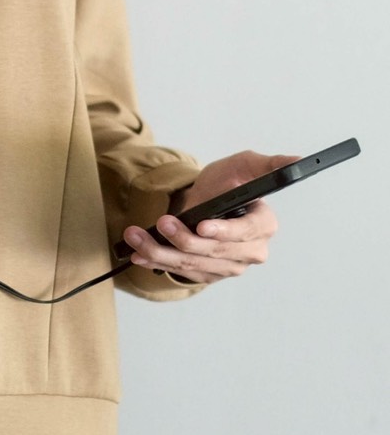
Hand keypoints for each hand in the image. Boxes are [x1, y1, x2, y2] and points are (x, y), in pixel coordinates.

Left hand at [121, 150, 294, 284]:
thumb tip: (298, 160)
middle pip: (215, 251)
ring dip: (161, 251)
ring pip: (194, 263)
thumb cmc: (225, 182)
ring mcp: (230, 266)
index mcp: (264, 225)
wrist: (202, 199)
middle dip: (183, 238)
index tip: (202, 225)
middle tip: (160, 221)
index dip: (225, 231)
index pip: (247, 232)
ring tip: (135, 237)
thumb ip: (268, 164)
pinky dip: (158, 262)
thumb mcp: (244, 165)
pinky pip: (182, 271)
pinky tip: (139, 254)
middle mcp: (251, 251)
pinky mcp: (209, 274)